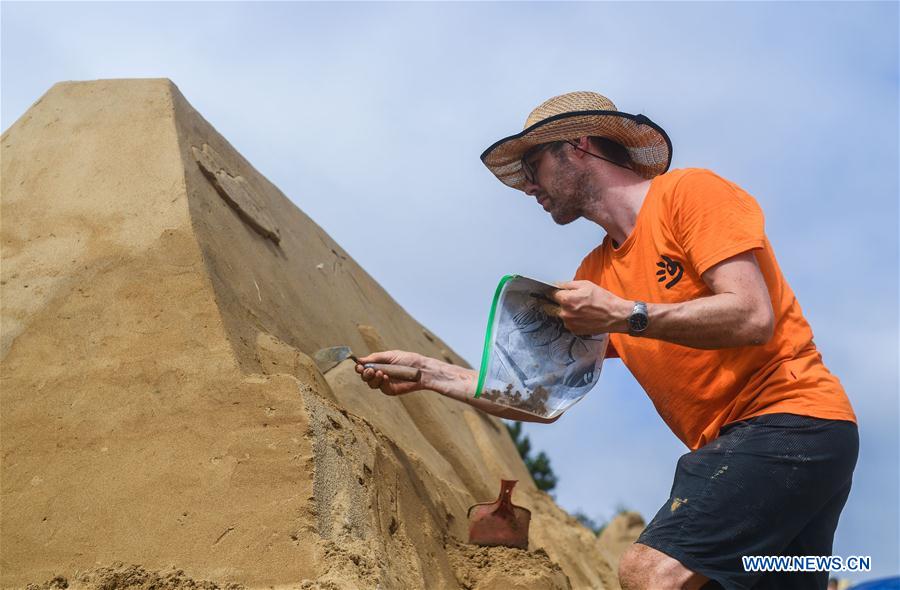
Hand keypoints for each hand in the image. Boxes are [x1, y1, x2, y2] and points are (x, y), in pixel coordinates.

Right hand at [355, 350, 476, 398]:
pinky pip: (382, 388)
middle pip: (366, 377)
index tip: (358, 366)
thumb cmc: (408, 360)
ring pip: (372, 384)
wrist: (422, 369)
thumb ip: (375, 358)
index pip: (365, 367)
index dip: (360, 367)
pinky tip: (385, 377)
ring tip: (379, 372)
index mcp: (379, 364)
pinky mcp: (390, 390)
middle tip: (369, 370)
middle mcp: (380, 374)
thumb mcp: (390, 355)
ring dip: (373, 378)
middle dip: (365, 374)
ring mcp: (385, 383)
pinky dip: (381, 382)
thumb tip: (359, 360)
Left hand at [552, 280, 630, 334]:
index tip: (555, 291)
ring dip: (563, 311)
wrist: (616, 316)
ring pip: (559, 315)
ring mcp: (569, 324)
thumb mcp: (586, 285)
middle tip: (564, 299)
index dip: (553, 291)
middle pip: (550, 307)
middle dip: (553, 302)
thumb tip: (557, 285)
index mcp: (566, 300)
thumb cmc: (603, 299)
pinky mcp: (574, 330)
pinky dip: (571, 319)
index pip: (550, 294)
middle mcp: (565, 313)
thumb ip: (568, 284)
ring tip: (578, 308)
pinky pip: (567, 323)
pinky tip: (582, 315)